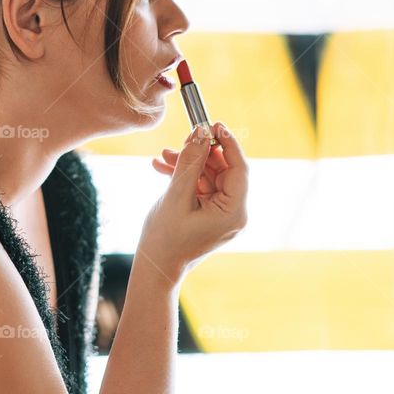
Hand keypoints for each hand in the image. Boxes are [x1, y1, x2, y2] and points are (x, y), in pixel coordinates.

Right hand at [139, 122, 248, 285]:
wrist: (155, 268)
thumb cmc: (165, 239)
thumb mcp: (176, 195)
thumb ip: (190, 162)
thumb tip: (200, 132)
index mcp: (234, 211)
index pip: (239, 167)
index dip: (228, 143)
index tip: (214, 124)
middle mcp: (234, 212)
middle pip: (223, 170)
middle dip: (200, 153)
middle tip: (182, 138)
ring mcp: (222, 214)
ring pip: (209, 176)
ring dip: (188, 164)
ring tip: (163, 155)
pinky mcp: (210, 214)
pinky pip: (201, 187)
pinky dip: (185, 177)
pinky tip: (162, 167)